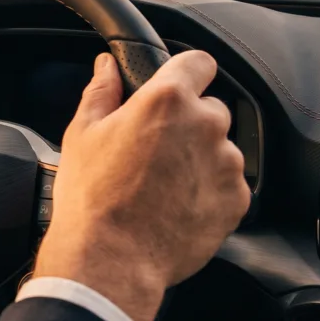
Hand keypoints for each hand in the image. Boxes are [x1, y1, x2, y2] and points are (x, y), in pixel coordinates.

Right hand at [34, 51, 249, 320]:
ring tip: (162, 184)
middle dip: (187, 122)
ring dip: (199, 157)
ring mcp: (226, 164)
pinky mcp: (237, 200)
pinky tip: (175, 204)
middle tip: (153, 148)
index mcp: (166, 100)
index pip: (198, 62)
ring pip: (220, 148)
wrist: (111, 258)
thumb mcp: (82, 134)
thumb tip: (106, 66)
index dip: (185, 72)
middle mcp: (205, 125)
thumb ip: (101, 91)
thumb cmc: (92, 197)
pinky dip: (208, 190)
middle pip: (209, 108)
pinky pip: (228, 184)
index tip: (175, 86)